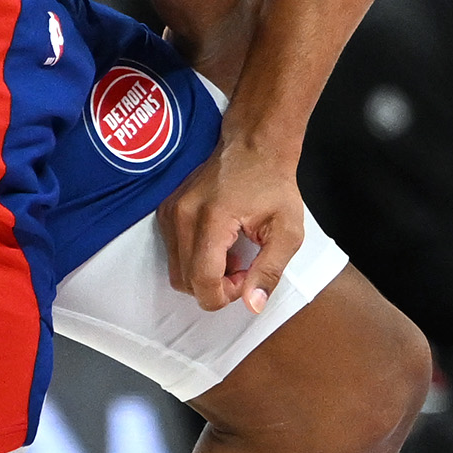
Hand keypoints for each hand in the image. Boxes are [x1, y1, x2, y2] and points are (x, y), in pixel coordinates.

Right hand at [166, 138, 306, 311]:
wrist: (254, 146)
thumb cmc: (273, 185)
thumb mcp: (287, 231)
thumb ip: (269, 270)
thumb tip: (252, 305)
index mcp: (211, 219)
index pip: (202, 281)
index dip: (224, 294)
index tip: (246, 278)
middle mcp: (182, 216)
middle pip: (185, 281)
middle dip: (215, 287)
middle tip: (244, 269)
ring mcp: (169, 213)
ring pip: (176, 272)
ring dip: (204, 275)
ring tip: (233, 255)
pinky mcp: (165, 212)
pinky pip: (173, 254)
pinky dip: (194, 261)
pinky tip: (220, 245)